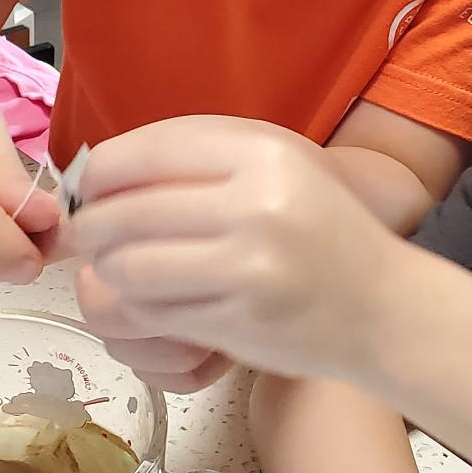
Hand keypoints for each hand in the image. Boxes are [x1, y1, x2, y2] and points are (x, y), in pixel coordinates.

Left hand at [65, 115, 401, 383]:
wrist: (385, 307)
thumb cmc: (321, 230)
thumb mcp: (277, 166)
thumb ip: (201, 156)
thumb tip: (101, 169)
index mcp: (263, 152)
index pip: (149, 150)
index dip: (101, 170)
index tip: (86, 186)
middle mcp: (257, 204)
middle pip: (128, 210)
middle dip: (93, 225)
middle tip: (87, 236)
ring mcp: (248, 267)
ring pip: (130, 265)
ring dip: (111, 269)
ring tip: (118, 268)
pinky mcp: (239, 322)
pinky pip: (154, 311)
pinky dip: (139, 306)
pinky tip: (153, 299)